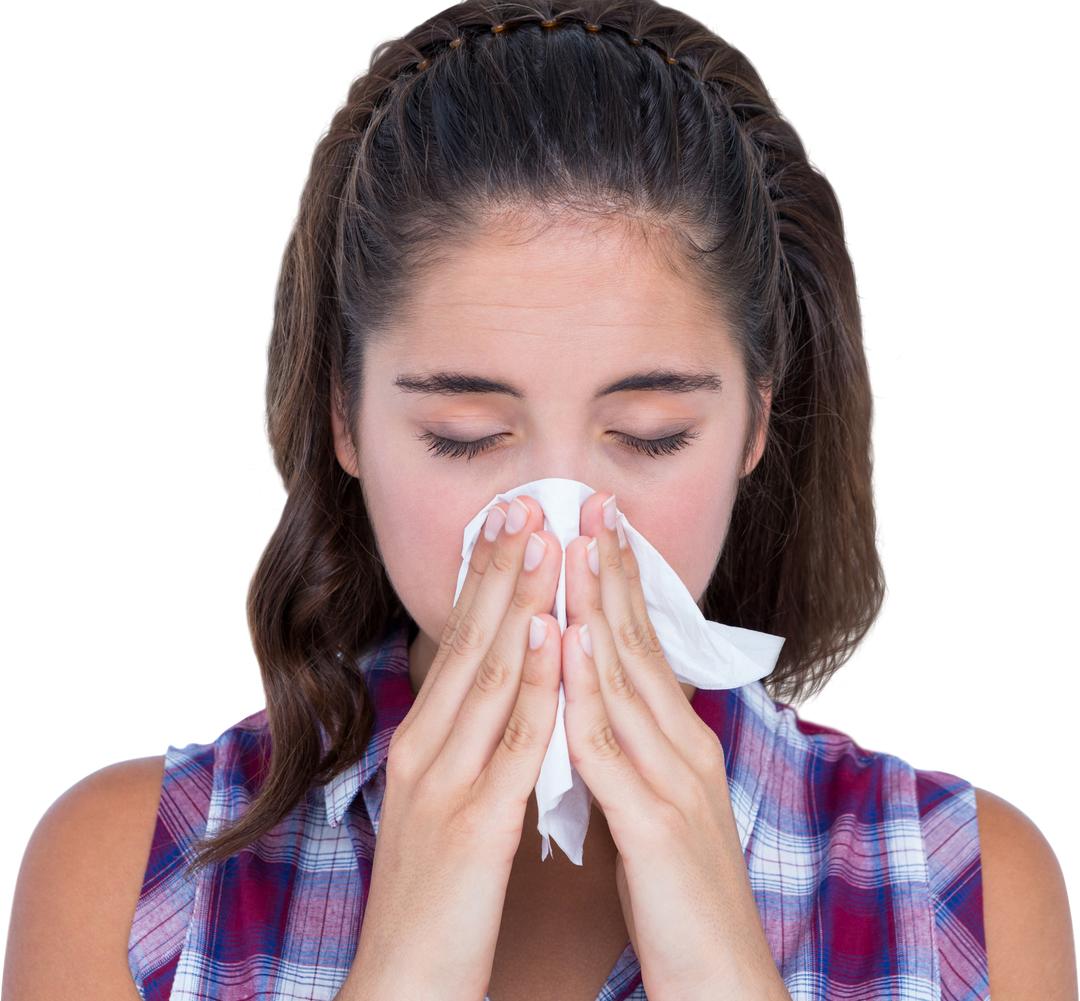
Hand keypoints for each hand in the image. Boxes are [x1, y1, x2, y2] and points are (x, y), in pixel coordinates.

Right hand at [349, 495, 565, 1000]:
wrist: (400, 988)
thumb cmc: (431, 898)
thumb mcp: (439, 806)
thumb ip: (465, 748)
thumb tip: (494, 695)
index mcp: (422, 744)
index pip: (456, 645)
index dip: (483, 582)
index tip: (507, 524)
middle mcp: (426, 749)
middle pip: (468, 643)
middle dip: (500, 569)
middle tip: (526, 502)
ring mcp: (445, 782)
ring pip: (489, 674)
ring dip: (519, 601)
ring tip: (543, 540)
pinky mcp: (472, 824)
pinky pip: (512, 740)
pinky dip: (534, 681)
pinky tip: (551, 633)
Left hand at [559, 492, 790, 1000]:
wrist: (724, 981)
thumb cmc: (681, 895)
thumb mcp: (657, 803)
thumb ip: (632, 749)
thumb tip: (596, 701)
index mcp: (681, 741)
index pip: (645, 644)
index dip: (621, 582)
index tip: (597, 526)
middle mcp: (686, 746)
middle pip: (642, 642)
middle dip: (612, 569)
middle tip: (592, 503)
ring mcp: (675, 780)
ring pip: (629, 679)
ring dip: (599, 608)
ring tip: (575, 547)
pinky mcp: (658, 824)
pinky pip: (613, 747)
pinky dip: (589, 691)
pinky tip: (569, 646)